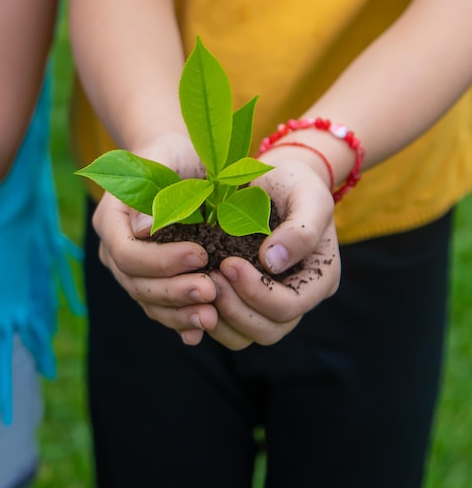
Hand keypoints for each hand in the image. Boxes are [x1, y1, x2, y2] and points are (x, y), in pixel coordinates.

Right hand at [92, 133, 217, 345]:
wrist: (177, 163)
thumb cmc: (173, 154)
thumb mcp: (167, 158)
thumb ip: (155, 189)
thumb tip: (144, 229)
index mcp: (111, 218)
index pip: (125, 252)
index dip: (160, 261)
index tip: (199, 255)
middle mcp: (114, 247)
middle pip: (136, 282)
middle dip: (173, 291)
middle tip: (210, 291)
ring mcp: (131, 267)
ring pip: (147, 300)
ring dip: (178, 312)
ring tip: (210, 316)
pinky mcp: (150, 279)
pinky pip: (159, 306)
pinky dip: (178, 320)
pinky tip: (198, 332)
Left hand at [207, 148, 339, 348]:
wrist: (277, 177)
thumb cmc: (296, 183)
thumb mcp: (309, 196)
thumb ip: (301, 229)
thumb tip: (272, 262)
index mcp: (320, 278)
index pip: (289, 306)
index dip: (257, 292)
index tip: (228, 262)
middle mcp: (298, 297)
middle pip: (268, 330)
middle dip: (235, 308)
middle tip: (209, 276)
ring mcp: (271, 302)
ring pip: (246, 336)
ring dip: (220, 317)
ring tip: (200, 284)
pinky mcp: (247, 298)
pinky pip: (228, 325)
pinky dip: (209, 315)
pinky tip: (193, 290)